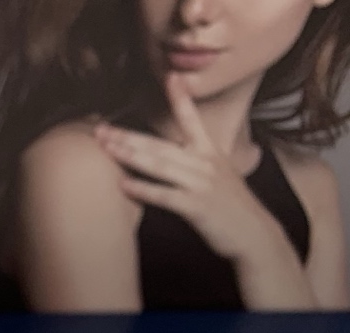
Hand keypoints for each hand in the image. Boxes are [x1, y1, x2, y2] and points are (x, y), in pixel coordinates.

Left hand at [94, 73, 314, 308]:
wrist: (253, 234)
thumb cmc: (229, 209)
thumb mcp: (217, 177)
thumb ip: (194, 164)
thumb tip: (169, 158)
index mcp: (210, 153)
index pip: (192, 120)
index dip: (181, 99)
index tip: (170, 77)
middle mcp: (205, 163)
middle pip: (160, 145)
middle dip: (128, 136)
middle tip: (100, 130)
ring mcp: (201, 184)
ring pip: (160, 165)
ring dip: (130, 156)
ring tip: (106, 149)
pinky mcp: (197, 207)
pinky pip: (165, 196)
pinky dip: (143, 190)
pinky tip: (123, 186)